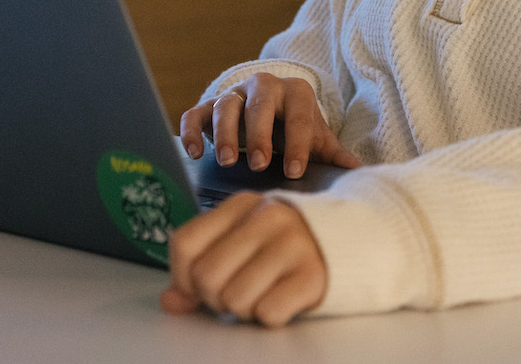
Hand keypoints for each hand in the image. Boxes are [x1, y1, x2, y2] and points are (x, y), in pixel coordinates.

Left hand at [160, 192, 325, 326]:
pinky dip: (270, 316)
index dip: (182, 277)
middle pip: (206, 276)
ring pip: (234, 298)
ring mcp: (293, 243)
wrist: (349, 244)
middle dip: (215, 298)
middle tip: (236, 293)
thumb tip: (171, 301)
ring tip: (262, 294)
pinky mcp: (313, 274)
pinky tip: (283, 299)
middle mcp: (268, 217)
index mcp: (242, 205)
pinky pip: (268, 312)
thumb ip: (201, 266)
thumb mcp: (241, 243)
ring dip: (244, 309)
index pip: (184, 243)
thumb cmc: (284, 247)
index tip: (198, 287)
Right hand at [181, 72, 361, 178]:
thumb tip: (362, 174)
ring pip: (226, 104)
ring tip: (226, 161)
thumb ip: (335, 156)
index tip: (294, 171)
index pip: (299, 115)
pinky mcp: (209, 107)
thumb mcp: (316, 140)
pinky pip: (196, 113)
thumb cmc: (295, 131)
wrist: (270, 116)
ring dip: (224, 132)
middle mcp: (264, 87)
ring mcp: (234, 95)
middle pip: (260, 103)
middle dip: (258, 133)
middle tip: (258, 163)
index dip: (297, 142)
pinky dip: (192, 130)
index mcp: (296, 93)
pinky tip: (194, 153)